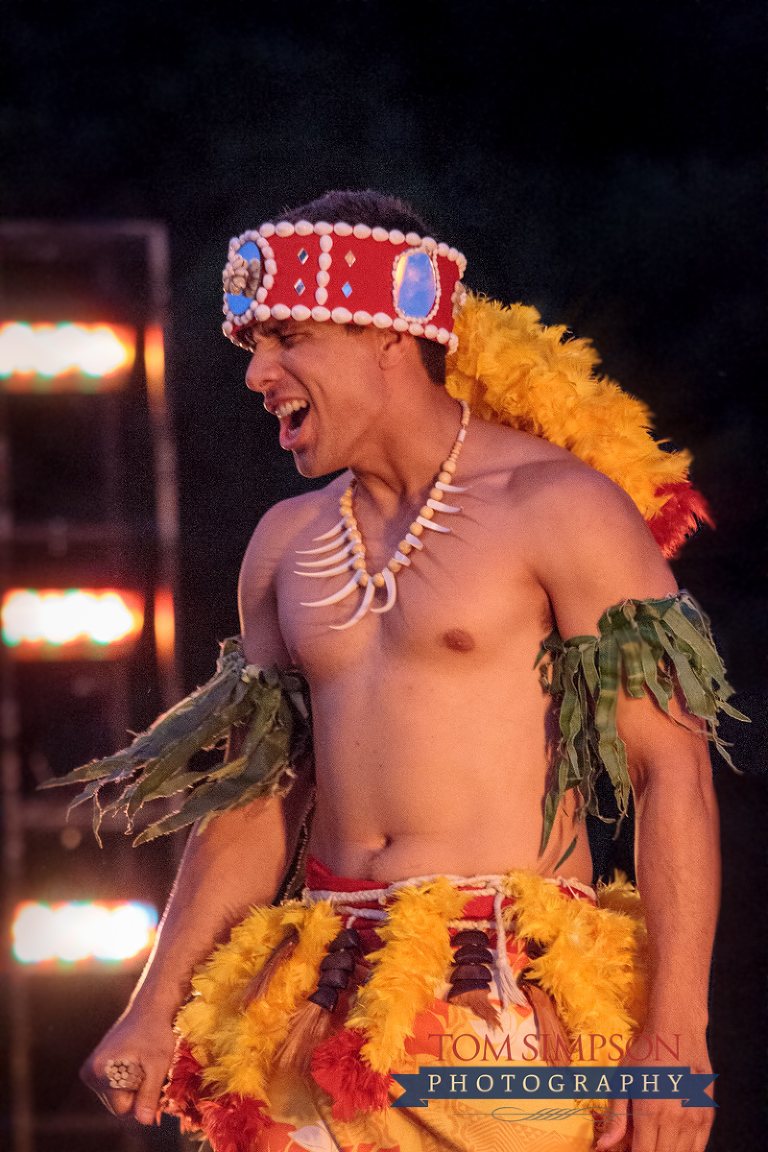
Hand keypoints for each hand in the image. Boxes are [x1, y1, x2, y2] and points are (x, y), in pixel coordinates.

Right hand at [80, 1006, 176, 1125]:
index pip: (121, 1108)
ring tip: (142, 1064)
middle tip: (148, 1070)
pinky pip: (113, 1087)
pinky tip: (135, 1063)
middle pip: (116, 1104)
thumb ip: (150, 1093)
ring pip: (115, 1097)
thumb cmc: (156, 1032)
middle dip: (136, 1093)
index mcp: (100, 1071)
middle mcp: (90, 1072)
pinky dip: (127, 1080)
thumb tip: (144, 1121)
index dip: (141, 1098)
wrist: (149, 1008)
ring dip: (132, 1087)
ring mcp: (91, 1070)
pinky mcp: (96, 1067)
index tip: (152, 1077)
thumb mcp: (158, 1063)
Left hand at [594, 1057, 714, 1151]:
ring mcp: (695, 1119)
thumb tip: (604, 1146)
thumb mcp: (623, 1081)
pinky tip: (672, 1141)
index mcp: (650, 1112)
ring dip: (666, 1151)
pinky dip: (685, 1151)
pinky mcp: (708, 1115)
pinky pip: (699, 1148)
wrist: (678, 1031)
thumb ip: (616, 1119)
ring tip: (655, 1138)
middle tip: (639, 1141)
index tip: (629, 1150)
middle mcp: (676, 1119)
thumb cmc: (645, 1053)